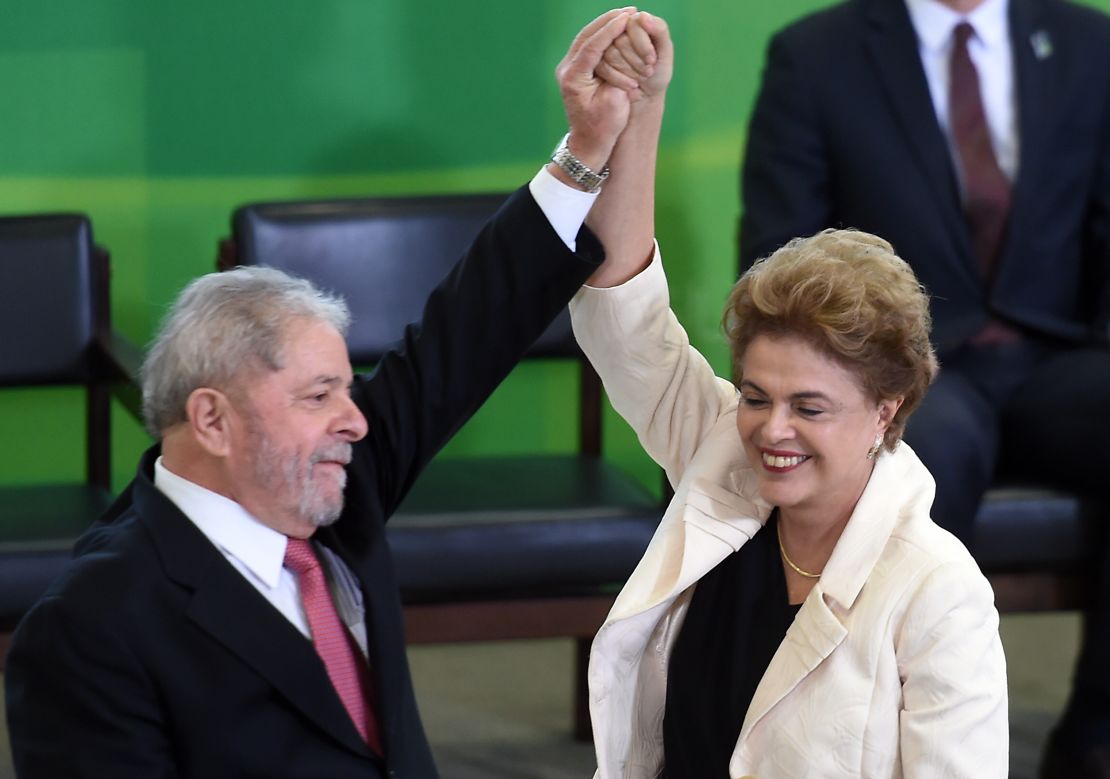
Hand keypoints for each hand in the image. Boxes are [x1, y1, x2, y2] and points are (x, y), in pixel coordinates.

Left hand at [555, 8, 640, 172]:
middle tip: (629, 10)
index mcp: (574, 78)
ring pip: (586, 38)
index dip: (611, 30)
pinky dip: (602, 35)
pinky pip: (588, 45)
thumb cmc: (605, 128)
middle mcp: (566, 70)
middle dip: (608, 21)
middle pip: (586, 36)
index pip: (592, 46)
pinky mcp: (574, 70)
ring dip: (605, 25)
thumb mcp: (616, 105)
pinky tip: (617, 28)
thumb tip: (618, 53)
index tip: (627, 18)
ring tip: (626, 14)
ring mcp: (568, 69)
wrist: (588, 144)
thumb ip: (617, 79)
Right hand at [597, 12, 672, 105]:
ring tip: (640, 78)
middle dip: (636, 60)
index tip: (652, 61)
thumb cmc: (657, 73)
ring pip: (610, 54)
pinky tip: (630, 85)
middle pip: (620, 40)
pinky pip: (603, 67)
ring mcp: (606, 47)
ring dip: (628, 70)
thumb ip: (659, 30)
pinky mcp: (598, 62)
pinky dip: (619, 79)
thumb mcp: (665, 52)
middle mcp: (618, 31)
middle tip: (648, 72)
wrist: (646, 95)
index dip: (642, 44)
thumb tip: (642, 15)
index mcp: (636, 22)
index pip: (632, 24)